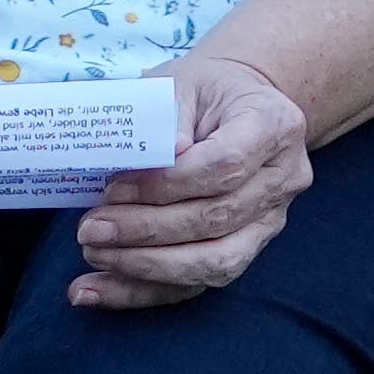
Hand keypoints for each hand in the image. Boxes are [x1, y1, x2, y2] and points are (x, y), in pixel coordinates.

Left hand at [69, 51, 312, 309]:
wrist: (240, 103)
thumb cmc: (204, 90)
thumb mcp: (179, 82)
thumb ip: (161, 117)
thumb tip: (144, 162)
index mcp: (273, 125)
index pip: (225, 166)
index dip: (166, 184)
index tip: (113, 187)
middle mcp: (283, 179)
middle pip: (218, 219)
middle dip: (147, 230)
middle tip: (90, 229)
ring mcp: (271, 220)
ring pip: (216, 262)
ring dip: (146, 268)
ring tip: (93, 256)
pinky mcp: (248, 249)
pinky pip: (199, 282)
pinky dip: (146, 291)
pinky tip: (97, 291)